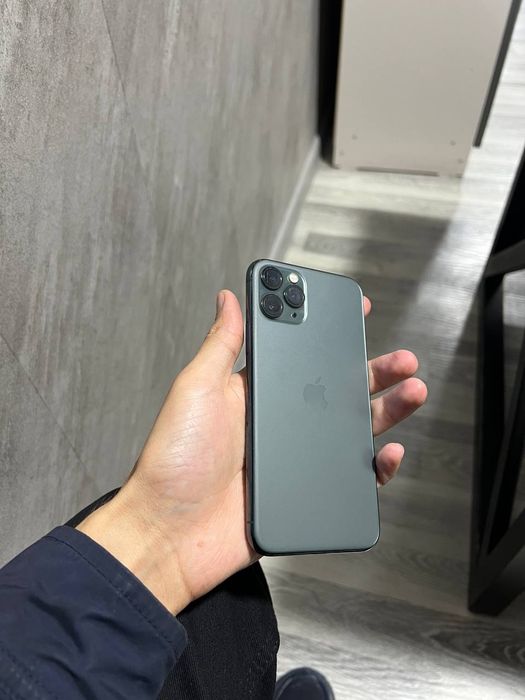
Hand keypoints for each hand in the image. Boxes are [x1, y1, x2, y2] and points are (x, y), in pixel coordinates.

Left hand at [78, 290, 426, 613]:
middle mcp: (280, 425)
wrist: (168, 535)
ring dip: (386, 411)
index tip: (357, 312)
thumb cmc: (173, 460)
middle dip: (373, 372)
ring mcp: (295, 461)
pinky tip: (388, 451)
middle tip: (402, 359)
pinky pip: (351, 480)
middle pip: (337, 392)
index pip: (302, 358)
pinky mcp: (304, 497)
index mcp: (256, 394)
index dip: (331, 334)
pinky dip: (375, 468)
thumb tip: (230, 297)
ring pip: (352, 431)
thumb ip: (220, 344)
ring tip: (412, 391)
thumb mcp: (196, 389)